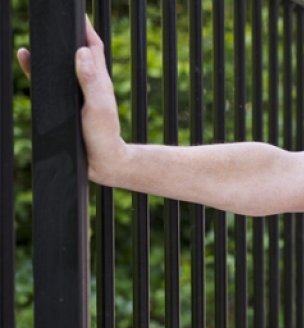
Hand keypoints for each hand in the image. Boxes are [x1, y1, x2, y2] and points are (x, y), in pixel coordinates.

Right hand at [17, 15, 126, 184]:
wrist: (101, 162)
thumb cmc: (104, 135)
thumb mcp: (98, 106)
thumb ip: (91, 81)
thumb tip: (81, 51)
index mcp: (98, 79)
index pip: (93, 47)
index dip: (86, 29)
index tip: (76, 14)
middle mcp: (87, 82)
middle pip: (76, 52)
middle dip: (66, 35)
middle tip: (53, 21)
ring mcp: (75, 93)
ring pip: (61, 65)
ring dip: (49, 50)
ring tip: (36, 36)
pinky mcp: (64, 104)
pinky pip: (48, 82)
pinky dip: (36, 69)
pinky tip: (25, 59)